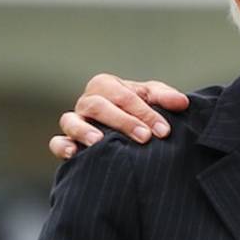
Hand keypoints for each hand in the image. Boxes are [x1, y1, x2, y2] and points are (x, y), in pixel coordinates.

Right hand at [50, 74, 189, 159]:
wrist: (127, 133)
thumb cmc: (139, 112)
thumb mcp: (152, 100)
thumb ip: (165, 98)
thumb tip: (182, 103)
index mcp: (107, 86)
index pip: (124, 95)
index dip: (145, 112)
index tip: (164, 131)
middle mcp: (88, 102)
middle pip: (98, 106)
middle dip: (122, 121)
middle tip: (144, 137)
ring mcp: (75, 121)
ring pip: (72, 121)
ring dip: (85, 131)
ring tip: (99, 142)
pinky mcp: (67, 142)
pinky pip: (57, 142)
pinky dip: (63, 146)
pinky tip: (75, 153)